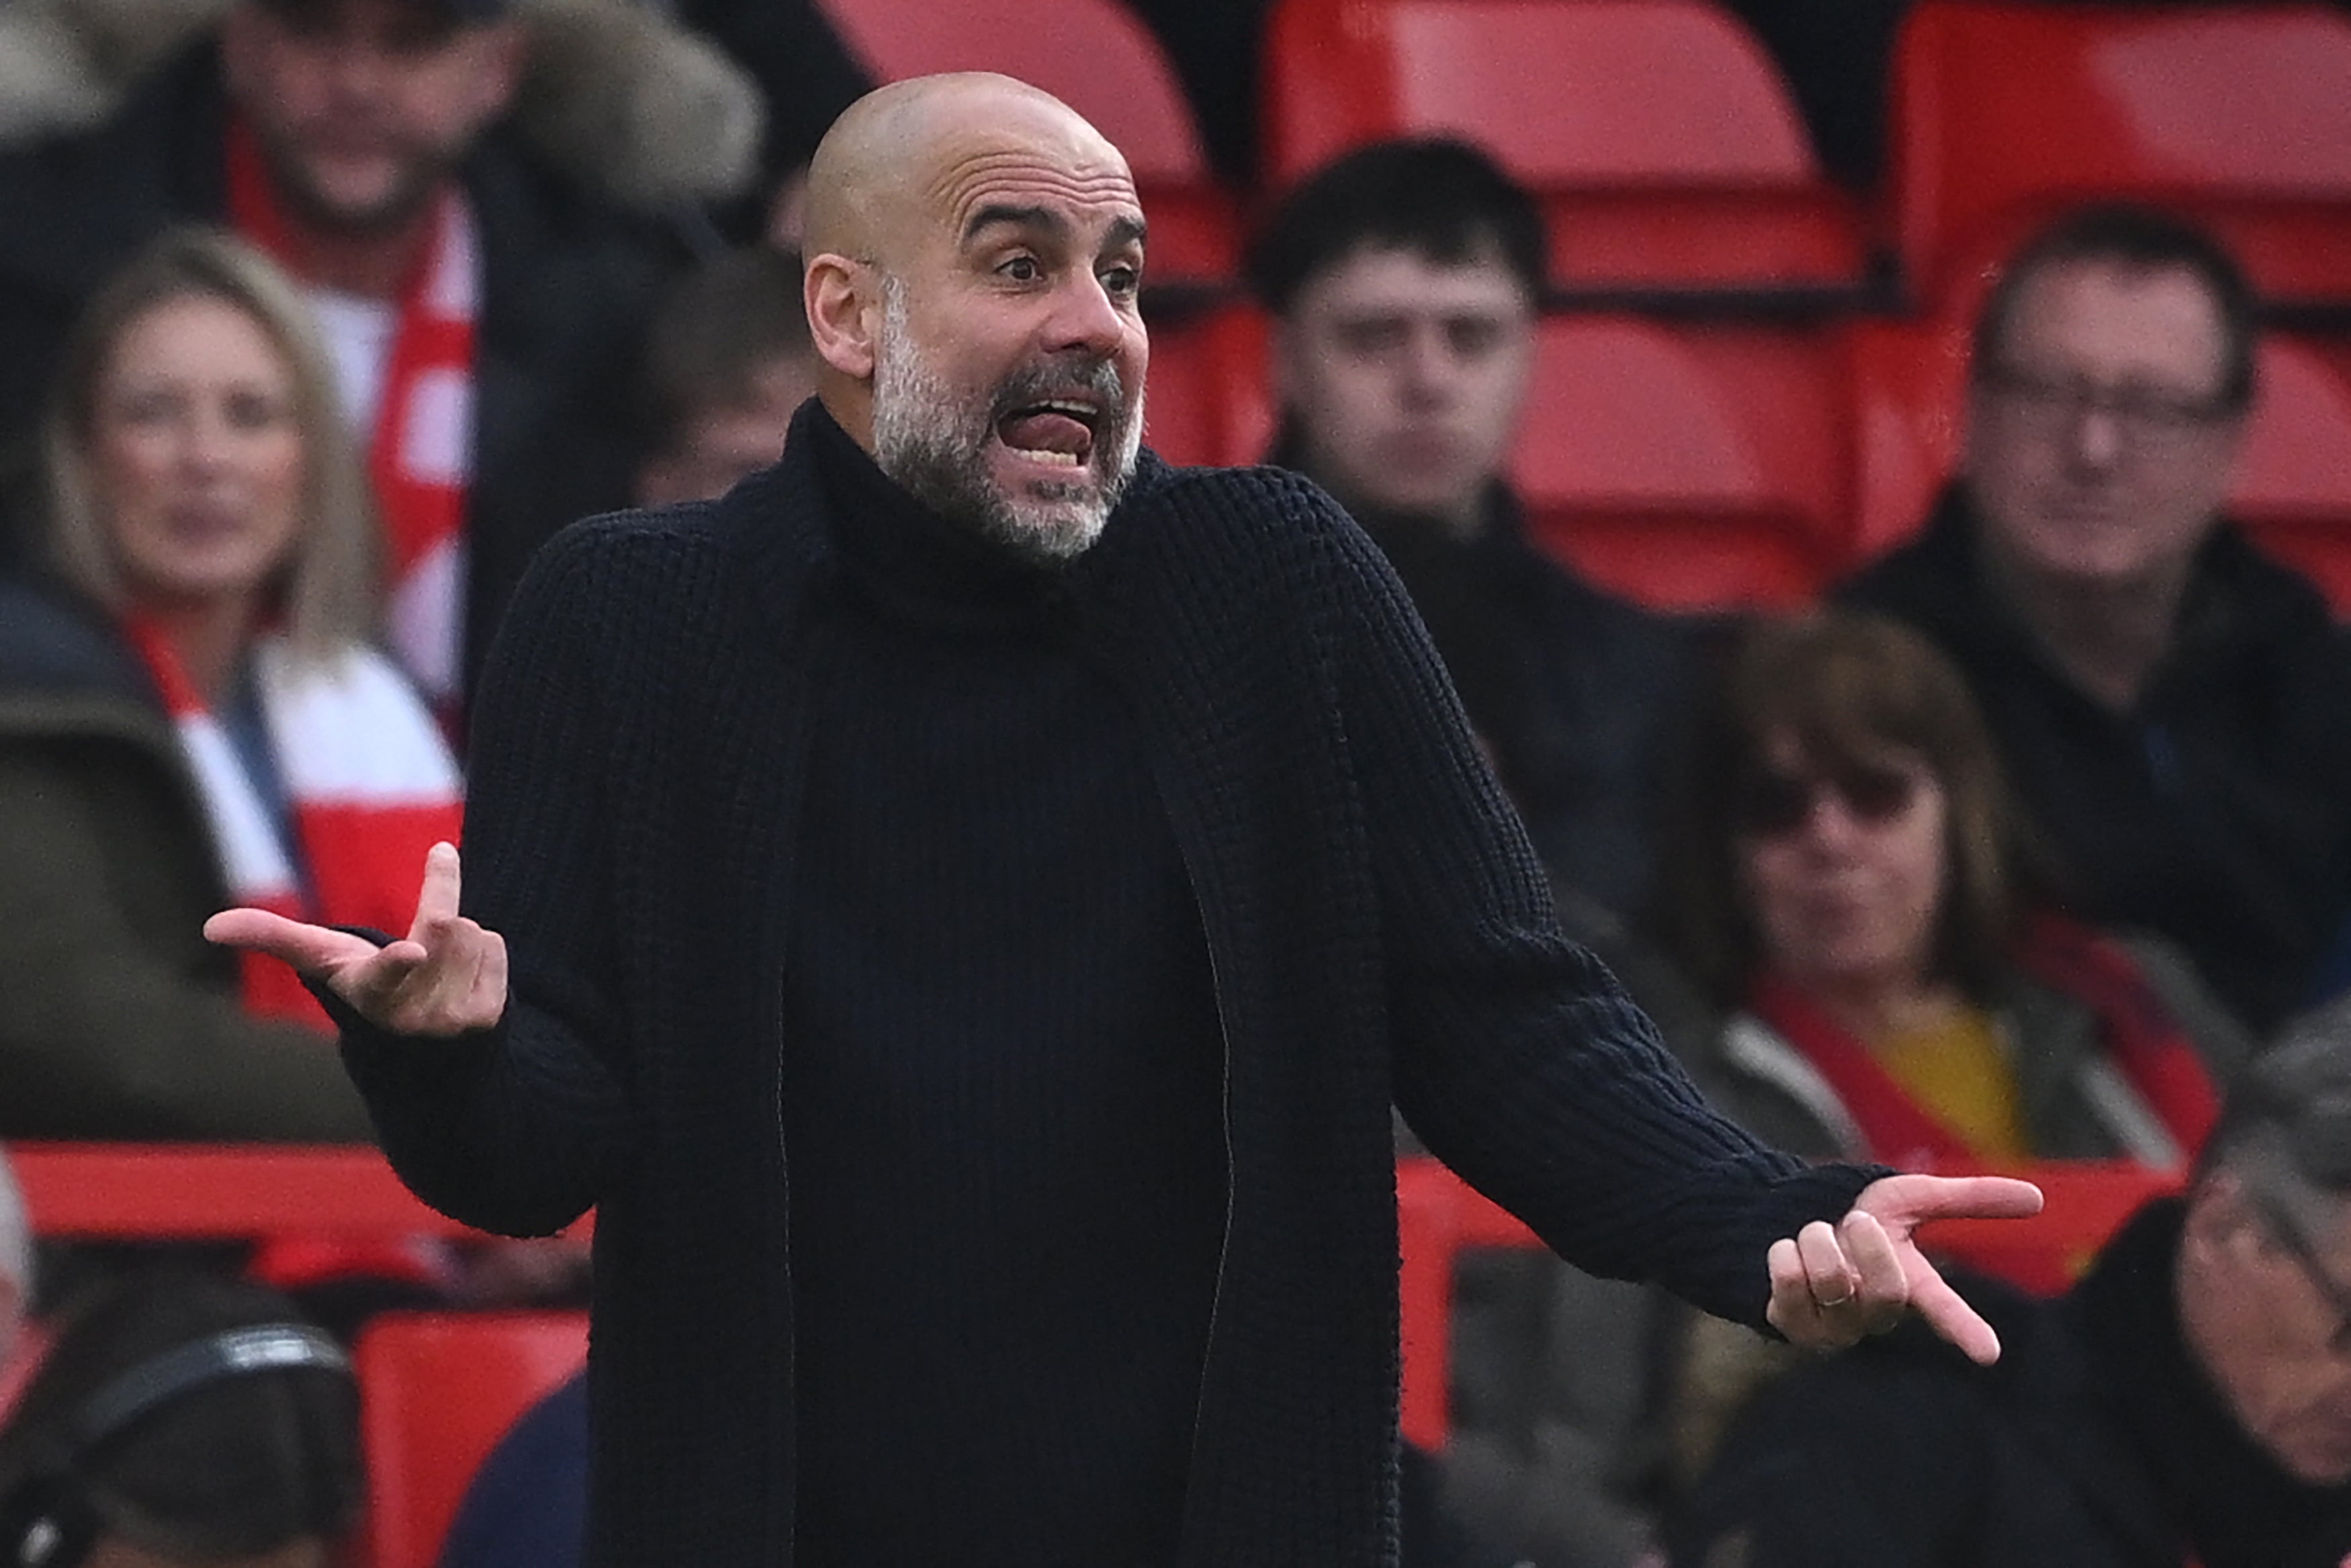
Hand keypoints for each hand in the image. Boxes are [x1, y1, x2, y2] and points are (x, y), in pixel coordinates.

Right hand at [204, 842, 507, 1036]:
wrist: (421, 1049)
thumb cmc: (364, 989)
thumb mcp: (322, 962)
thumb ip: (273, 937)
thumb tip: (210, 927)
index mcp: (371, 995)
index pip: (385, 975)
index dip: (398, 963)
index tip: (412, 953)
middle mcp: (415, 1013)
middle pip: (447, 925)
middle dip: (440, 905)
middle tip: (425, 919)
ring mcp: (456, 1018)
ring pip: (474, 932)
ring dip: (459, 933)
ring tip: (436, 963)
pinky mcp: (491, 1016)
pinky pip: (496, 947)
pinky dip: (481, 950)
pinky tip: (460, 977)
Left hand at [1765, 1173, 2042, 1364]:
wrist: (1791, 1223)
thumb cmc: (1861, 1217)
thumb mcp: (1912, 1198)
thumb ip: (1969, 1199)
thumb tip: (2039, 1198)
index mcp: (1912, 1286)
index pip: (1946, 1311)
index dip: (1967, 1330)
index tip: (1989, 1354)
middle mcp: (1876, 1315)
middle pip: (1885, 1290)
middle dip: (1868, 1245)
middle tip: (1858, 1221)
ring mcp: (1836, 1327)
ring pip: (1830, 1280)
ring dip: (1817, 1239)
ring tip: (1816, 1234)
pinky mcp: (1792, 1326)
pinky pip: (1788, 1280)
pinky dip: (1784, 1252)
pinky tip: (1788, 1255)